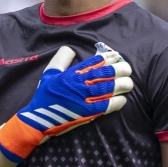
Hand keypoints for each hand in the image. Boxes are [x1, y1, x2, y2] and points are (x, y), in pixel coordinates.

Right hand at [0, 46, 132, 160]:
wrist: (38, 118)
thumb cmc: (44, 95)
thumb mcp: (50, 73)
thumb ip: (60, 60)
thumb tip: (70, 48)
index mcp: (71, 74)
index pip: (93, 63)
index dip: (107, 58)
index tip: (117, 56)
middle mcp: (78, 84)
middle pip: (103, 74)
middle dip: (118, 70)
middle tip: (127, 69)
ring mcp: (82, 99)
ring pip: (107, 89)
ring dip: (120, 85)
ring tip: (129, 82)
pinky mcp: (85, 113)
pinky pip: (105, 106)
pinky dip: (115, 102)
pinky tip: (122, 99)